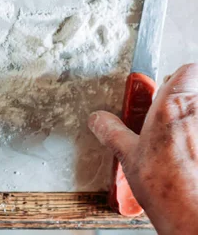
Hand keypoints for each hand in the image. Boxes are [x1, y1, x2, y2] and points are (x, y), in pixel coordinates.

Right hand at [88, 64, 197, 233]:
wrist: (194, 216)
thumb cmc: (167, 186)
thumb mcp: (128, 155)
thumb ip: (111, 130)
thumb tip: (98, 120)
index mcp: (173, 105)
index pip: (185, 70)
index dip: (173, 79)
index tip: (158, 93)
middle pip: (193, 92)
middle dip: (179, 104)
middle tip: (162, 123)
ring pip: (197, 114)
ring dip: (188, 123)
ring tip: (175, 147)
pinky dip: (194, 140)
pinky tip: (188, 159)